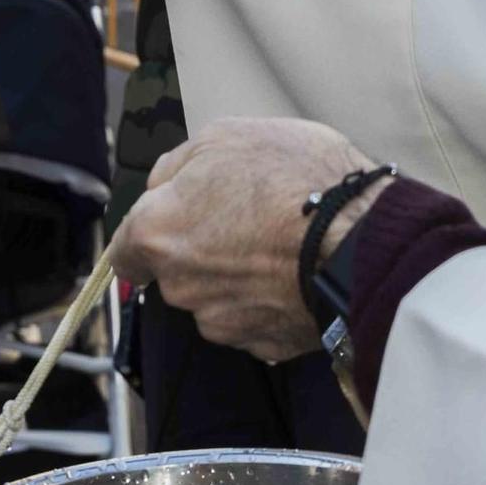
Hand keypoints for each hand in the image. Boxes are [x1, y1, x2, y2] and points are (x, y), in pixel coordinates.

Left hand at [109, 119, 382, 362]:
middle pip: (175, 273)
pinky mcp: (265, 347)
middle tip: (244, 220)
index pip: (124, 251)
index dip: (147, 235)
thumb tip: (162, 185)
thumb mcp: (225, 137)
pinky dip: (268, 302)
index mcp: (156, 235)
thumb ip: (178, 164)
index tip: (172, 224)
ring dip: (235, 278)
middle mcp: (180, 287)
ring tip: (280, 245)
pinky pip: (255, 321)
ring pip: (215, 299)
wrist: (361, 240)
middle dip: (199, 251)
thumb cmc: (291, 178)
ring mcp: (223, 323)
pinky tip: (296, 273)